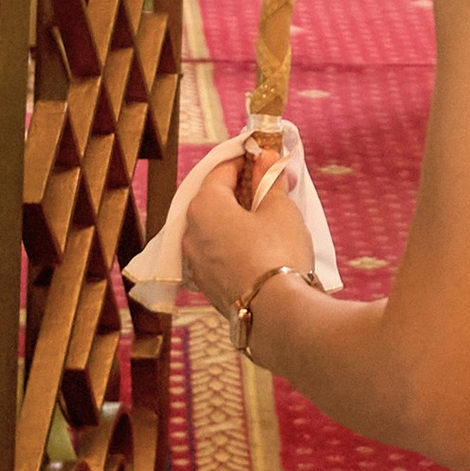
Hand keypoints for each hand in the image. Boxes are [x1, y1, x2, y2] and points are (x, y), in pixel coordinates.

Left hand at [182, 155, 317, 322]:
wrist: (275, 313)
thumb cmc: (277, 251)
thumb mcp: (280, 208)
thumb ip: (269, 180)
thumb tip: (267, 158)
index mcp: (204, 207)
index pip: (221, 170)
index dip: (247, 160)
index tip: (269, 158)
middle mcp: (190, 233)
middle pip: (214, 199)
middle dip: (243, 189)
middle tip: (273, 186)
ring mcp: (195, 262)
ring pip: (215, 227)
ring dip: (238, 217)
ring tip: (271, 216)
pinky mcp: (206, 285)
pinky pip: (217, 251)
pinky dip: (234, 241)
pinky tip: (260, 245)